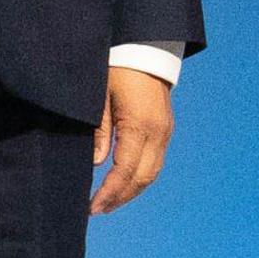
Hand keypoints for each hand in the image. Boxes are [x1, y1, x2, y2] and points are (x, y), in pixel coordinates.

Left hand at [90, 68, 172, 215]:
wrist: (146, 47)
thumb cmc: (117, 67)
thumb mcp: (100, 95)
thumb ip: (98, 130)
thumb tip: (95, 163)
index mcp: (139, 125)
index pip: (125, 171)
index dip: (109, 193)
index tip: (92, 207)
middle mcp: (158, 132)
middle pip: (142, 178)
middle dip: (120, 198)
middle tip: (97, 210)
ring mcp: (165, 131)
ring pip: (152, 173)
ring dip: (131, 191)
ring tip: (109, 202)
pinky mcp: (165, 128)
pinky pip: (155, 162)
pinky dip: (140, 177)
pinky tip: (124, 183)